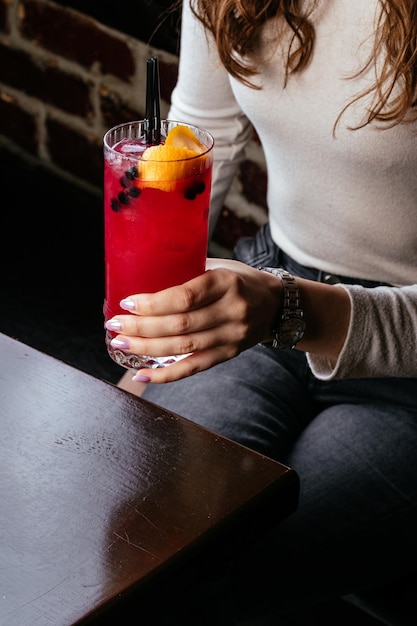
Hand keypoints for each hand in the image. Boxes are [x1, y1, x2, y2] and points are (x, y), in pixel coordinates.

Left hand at [105, 258, 281, 382]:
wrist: (276, 305)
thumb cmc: (239, 280)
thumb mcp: (219, 267)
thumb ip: (188, 274)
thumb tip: (142, 279)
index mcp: (226, 282)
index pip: (185, 297)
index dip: (153, 303)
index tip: (127, 303)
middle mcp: (232, 311)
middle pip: (180, 325)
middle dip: (141, 328)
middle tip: (114, 327)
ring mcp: (232, 336)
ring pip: (183, 348)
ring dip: (147, 349)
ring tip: (121, 345)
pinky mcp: (229, 354)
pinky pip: (194, 368)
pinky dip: (166, 374)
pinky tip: (143, 374)